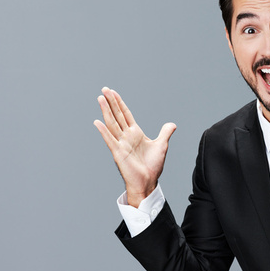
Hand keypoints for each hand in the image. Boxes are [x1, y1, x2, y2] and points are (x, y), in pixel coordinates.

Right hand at [94, 87, 175, 207]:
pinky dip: (104, 131)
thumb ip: (165, 133)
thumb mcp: (162, 145)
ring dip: (106, 111)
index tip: (113, 93)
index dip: (120, 103)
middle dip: (111, 102)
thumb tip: (172, 124)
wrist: (148, 181)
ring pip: (112, 124)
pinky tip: (97, 122)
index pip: (126, 114)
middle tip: (104, 89)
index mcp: (135, 133)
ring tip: (100, 99)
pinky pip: (110, 140)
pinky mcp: (118, 153)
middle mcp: (126, 136)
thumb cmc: (152, 166)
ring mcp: (121, 144)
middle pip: (117, 115)